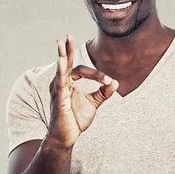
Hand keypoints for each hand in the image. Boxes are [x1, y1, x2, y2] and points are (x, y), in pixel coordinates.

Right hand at [47, 34, 117, 149]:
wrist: (67, 138)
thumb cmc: (75, 121)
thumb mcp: (94, 104)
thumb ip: (103, 92)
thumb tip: (116, 82)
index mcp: (69, 83)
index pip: (81, 69)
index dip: (96, 74)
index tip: (108, 82)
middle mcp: (61, 84)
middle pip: (66, 63)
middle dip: (67, 49)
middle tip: (68, 35)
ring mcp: (58, 90)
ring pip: (62, 69)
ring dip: (63, 56)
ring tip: (62, 43)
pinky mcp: (58, 98)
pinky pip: (60, 82)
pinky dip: (61, 70)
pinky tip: (62, 61)